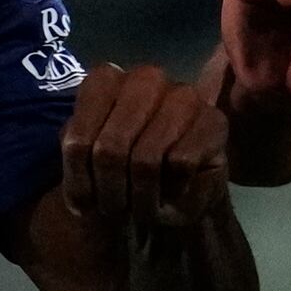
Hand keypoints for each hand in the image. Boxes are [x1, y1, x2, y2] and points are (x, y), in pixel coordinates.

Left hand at [60, 61, 231, 230]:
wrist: (177, 193)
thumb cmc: (129, 173)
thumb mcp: (89, 165)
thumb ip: (78, 165)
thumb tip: (78, 193)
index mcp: (105, 81)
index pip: (77, 140)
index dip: (79, 180)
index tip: (84, 203)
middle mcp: (144, 79)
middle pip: (110, 149)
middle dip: (110, 191)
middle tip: (115, 211)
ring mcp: (182, 96)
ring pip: (146, 159)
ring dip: (141, 199)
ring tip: (141, 211)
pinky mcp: (212, 121)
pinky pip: (180, 164)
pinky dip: (173, 190)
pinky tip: (172, 193)